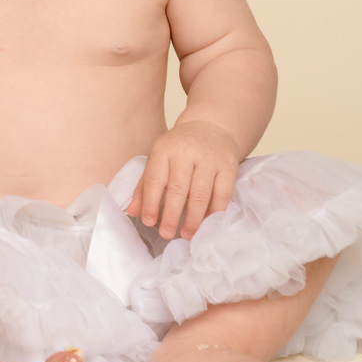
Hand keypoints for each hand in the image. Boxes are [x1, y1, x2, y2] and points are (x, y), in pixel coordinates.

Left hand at [130, 120, 241, 239]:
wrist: (212, 127)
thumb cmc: (180, 148)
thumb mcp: (158, 159)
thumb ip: (145, 186)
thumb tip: (133, 212)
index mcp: (164, 150)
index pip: (155, 179)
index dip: (151, 203)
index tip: (149, 222)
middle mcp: (186, 152)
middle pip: (178, 189)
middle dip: (172, 215)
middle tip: (166, 234)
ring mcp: (209, 159)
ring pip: (201, 194)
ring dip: (194, 218)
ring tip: (187, 234)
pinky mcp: (228, 166)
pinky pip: (222, 193)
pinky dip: (214, 211)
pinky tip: (207, 223)